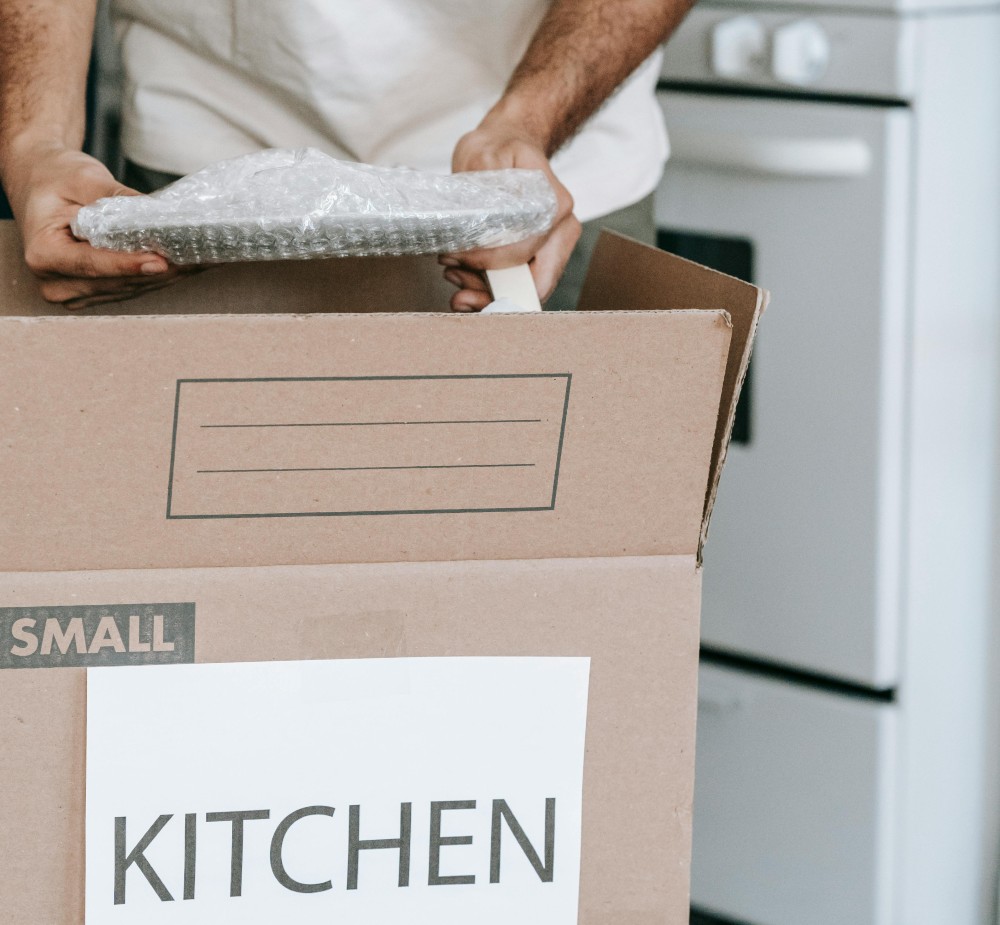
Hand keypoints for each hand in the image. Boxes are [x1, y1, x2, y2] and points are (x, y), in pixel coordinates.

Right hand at [2, 143, 189, 308]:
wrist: (43, 181)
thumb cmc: (56, 176)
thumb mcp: (84, 178)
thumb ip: (117, 200)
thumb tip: (157, 217)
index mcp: (43, 254)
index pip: (91, 264)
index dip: (129, 266)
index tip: (160, 262)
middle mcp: (56, 281)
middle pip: (117, 282)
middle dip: (161, 271)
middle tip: (198, 258)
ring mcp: (75, 292)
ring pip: (130, 289)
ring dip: (168, 277)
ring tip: (203, 262)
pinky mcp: (95, 292)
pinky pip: (132, 288)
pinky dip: (160, 277)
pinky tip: (188, 267)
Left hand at [441, 118, 580, 311]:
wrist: (508, 144)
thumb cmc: (499, 147)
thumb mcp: (485, 153)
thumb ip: (484, 182)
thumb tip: (480, 218)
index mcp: (554, 206)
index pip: (524, 251)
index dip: (487, 262)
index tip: (455, 255)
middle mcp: (561, 230)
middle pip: (532, 282)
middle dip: (490, 291)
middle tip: (454, 280)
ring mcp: (552, 247)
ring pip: (524, 289)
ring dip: (486, 291)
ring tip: (454, 273)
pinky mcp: (536, 257)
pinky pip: (517, 284)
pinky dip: (488, 286)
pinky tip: (463, 273)